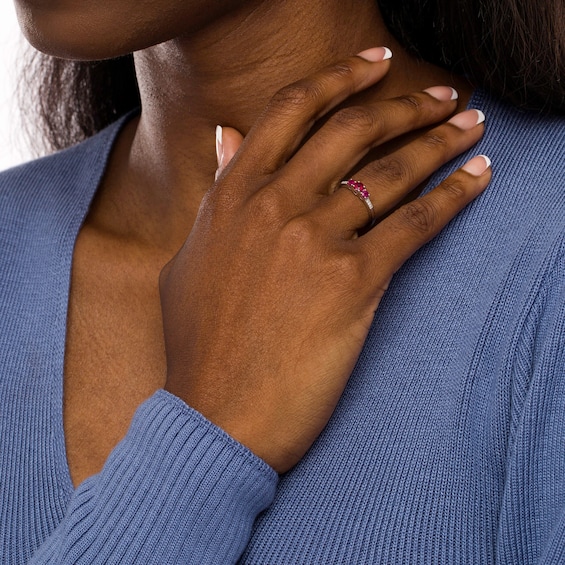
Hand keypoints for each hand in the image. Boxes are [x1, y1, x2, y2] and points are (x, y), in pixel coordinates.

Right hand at [160, 47, 490, 472]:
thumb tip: (228, 136)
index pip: (292, 111)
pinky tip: (478, 178)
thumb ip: (216, 192)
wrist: (216, 413)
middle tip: (443, 95)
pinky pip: (416, 225)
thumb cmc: (199, 342)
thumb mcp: (192, 257)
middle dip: (406, 105)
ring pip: (391, 172)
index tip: (375, 64)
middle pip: (354, 130)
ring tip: (470, 125)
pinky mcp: (353, 284)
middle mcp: (274, 206)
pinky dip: (454, 197)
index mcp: (233, 196)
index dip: (339, 78)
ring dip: (439, 140)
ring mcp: (314, 241)